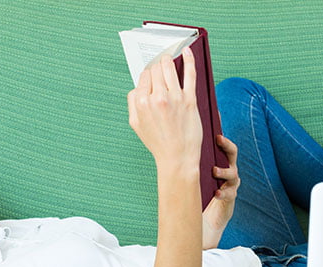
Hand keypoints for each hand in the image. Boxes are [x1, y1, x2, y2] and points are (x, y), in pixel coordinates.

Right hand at [127, 47, 202, 173]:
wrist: (177, 158)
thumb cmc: (158, 143)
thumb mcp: (136, 125)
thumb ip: (132, 103)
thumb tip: (138, 87)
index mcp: (141, 103)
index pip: (144, 76)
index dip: (148, 74)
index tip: (152, 74)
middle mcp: (157, 98)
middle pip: (156, 69)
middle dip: (158, 66)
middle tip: (161, 64)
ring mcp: (175, 98)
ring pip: (169, 67)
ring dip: (169, 60)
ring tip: (170, 58)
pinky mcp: (189, 100)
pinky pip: (190, 73)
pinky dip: (189, 59)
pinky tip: (187, 51)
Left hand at [202, 135, 239, 248]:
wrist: (203, 218)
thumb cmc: (197, 193)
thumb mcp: (195, 177)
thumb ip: (192, 165)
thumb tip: (176, 150)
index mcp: (221, 164)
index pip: (226, 149)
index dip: (224, 141)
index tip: (216, 135)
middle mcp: (229, 172)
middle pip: (232, 156)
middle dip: (226, 147)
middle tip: (218, 142)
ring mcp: (231, 185)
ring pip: (232, 174)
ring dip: (223, 172)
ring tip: (214, 171)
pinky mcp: (231, 199)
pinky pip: (230, 193)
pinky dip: (223, 193)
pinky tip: (216, 193)